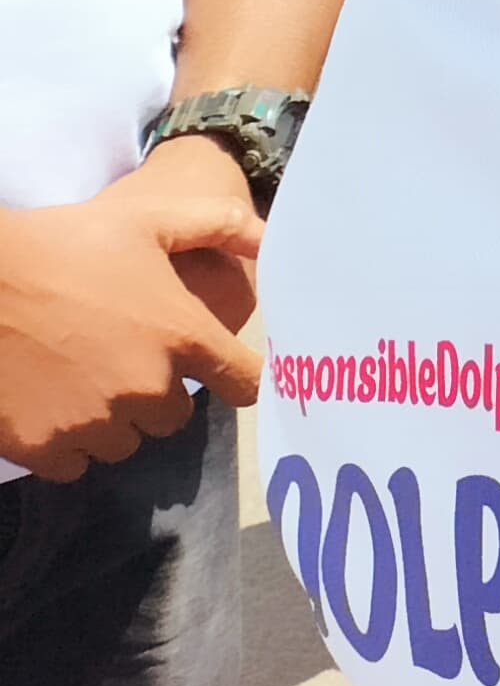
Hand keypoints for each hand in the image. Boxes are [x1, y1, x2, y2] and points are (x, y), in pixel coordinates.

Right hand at [0, 152, 265, 479]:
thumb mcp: (149, 220)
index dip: (239, 378)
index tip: (226, 375)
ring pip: (124, 444)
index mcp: (183, 336)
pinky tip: (50, 407)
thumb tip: (268, 236)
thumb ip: (218, 225)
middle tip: (123, 361)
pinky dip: (66, 446)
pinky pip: (74, 466)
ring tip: (82, 381)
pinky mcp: (44, 447)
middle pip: (174, 418)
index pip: (244, 382)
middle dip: (156, 396)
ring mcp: (94, 422)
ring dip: (112, 423)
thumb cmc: (65, 244)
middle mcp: (148, 388)